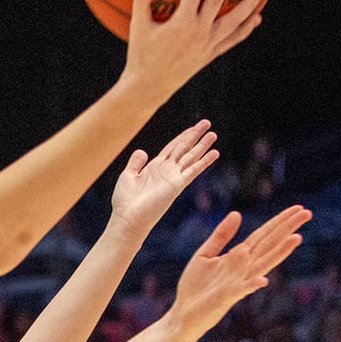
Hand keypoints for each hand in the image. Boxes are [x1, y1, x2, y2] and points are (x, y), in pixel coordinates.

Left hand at [109, 119, 219, 237]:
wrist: (128, 218)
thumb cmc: (125, 201)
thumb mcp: (128, 176)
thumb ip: (136, 163)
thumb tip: (142, 151)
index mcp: (155, 167)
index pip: (172, 148)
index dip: (183, 137)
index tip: (193, 128)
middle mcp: (167, 171)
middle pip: (184, 149)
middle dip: (195, 136)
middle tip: (207, 123)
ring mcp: (173, 177)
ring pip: (191, 157)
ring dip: (202, 146)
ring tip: (213, 134)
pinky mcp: (177, 185)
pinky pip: (193, 170)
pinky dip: (204, 162)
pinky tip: (215, 153)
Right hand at [122, 0, 268, 97]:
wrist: (149, 87)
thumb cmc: (140, 56)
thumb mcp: (138, 28)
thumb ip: (142, 1)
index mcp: (181, 23)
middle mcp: (199, 32)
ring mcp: (208, 44)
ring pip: (234, 21)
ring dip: (250, 3)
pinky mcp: (210, 55)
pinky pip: (232, 40)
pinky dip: (245, 29)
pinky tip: (256, 19)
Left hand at [169, 204, 309, 339]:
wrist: (182, 314)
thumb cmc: (195, 286)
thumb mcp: (205, 254)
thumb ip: (221, 236)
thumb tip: (237, 213)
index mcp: (238, 257)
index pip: (263, 235)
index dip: (279, 222)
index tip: (298, 208)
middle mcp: (243, 268)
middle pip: (269, 245)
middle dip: (287, 229)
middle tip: (307, 213)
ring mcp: (238, 282)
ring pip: (262, 264)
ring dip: (280, 252)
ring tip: (297, 238)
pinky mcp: (226, 297)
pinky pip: (241, 290)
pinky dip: (252, 284)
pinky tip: (263, 279)